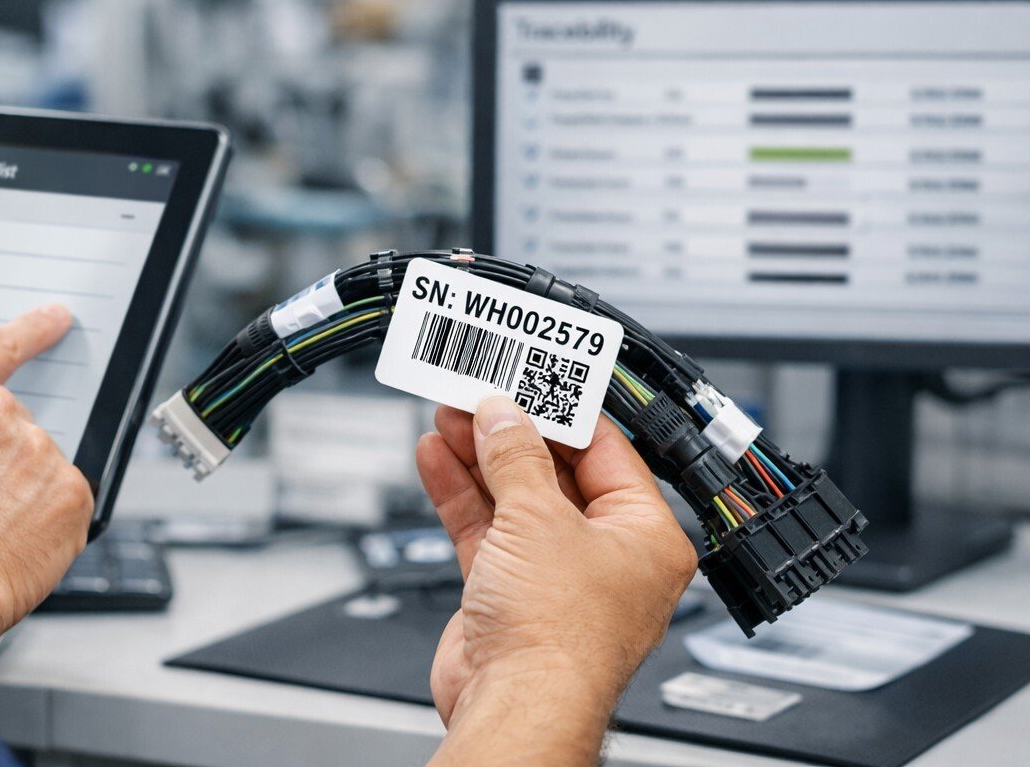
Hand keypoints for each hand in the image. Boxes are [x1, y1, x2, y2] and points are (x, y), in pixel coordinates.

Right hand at [0, 305, 93, 678]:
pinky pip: (66, 504)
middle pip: (15, 427)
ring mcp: (36, 450)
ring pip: (40, 468)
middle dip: (1, 462)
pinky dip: (49, 526)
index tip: (56, 318)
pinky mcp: (69, 492)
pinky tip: (12, 547)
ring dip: (23, 495)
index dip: (32, 330)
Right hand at [418, 398, 695, 763]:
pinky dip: (460, 492)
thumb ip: (516, 457)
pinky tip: (437, 456)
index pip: (606, 450)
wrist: (514, 705)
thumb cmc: (560, 639)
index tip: (530, 378)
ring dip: (478, 455)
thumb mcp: (539, 518)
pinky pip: (485, 527)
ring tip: (449, 412)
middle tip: (479, 390)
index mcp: (645, 534)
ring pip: (513, 495)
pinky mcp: (509, 590)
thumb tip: (504, 417)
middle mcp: (605, 553)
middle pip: (554, 470)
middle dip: (511, 431)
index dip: (563, 411)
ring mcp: (554, 572)